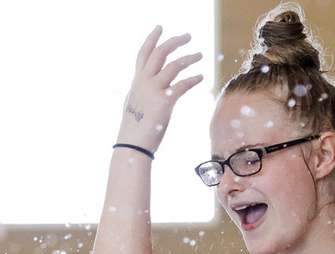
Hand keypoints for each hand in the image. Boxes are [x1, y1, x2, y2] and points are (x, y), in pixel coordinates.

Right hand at [116, 27, 203, 152]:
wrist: (133, 144)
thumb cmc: (135, 128)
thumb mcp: (135, 104)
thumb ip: (141, 92)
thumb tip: (146, 90)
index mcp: (136, 81)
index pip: (143, 54)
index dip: (152, 39)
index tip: (160, 28)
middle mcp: (143, 82)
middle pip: (160, 53)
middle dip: (174, 41)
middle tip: (188, 36)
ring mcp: (153, 90)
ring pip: (173, 65)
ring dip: (188, 58)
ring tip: (200, 55)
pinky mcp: (164, 101)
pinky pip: (182, 85)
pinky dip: (192, 79)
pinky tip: (201, 76)